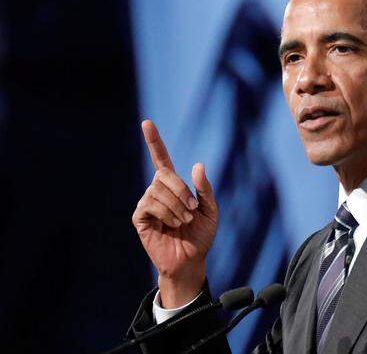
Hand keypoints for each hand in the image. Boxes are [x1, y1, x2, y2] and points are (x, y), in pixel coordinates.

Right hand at [132, 120, 218, 307]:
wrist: (192, 260)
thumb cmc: (201, 235)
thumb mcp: (210, 210)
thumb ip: (204, 188)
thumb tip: (197, 165)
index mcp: (175, 186)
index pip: (161, 159)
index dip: (154, 141)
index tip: (147, 123)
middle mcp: (158, 191)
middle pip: (164, 175)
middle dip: (182, 191)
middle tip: (192, 210)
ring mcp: (147, 204)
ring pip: (158, 190)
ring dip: (176, 206)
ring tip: (183, 221)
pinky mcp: (140, 218)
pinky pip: (149, 205)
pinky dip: (166, 214)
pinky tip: (171, 225)